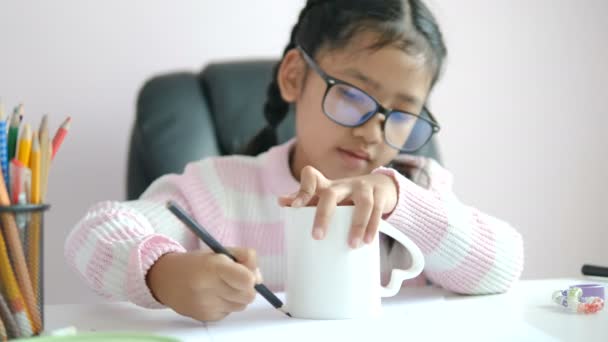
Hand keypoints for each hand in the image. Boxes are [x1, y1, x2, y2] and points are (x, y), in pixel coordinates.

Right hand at [147, 248, 261, 321]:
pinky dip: (227, 304)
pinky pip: (229, 312)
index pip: (247, 280)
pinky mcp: (205, 317)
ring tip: (223, 286)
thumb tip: (258, 278)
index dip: (251, 276)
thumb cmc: (197, 263)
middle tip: (236, 279)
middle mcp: (208, 288)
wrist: (165, 279)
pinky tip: (214, 295)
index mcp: (213, 267)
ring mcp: (206, 305)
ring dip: (238, 296)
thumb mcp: (219, 252)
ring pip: (241, 306)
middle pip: (248, 296)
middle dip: (247, 287)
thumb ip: (244, 258)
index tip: (246, 271)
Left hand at [278, 166, 397, 248]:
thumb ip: (307, 199)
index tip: (295, 206)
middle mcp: (344, 184)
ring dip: (357, 224)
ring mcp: (363, 188)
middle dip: (323, 215)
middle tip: (317, 237)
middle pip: (331, 195)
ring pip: (362, 203)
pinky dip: (372, 226)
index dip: (302, 190)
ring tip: (351, 245)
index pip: (311, 178)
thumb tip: (280, 201)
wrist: (380, 186)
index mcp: (328, 185)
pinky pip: (377, 210)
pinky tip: (367, 241)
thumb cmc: (346, 196)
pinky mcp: (379, 194)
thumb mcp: (328, 196)